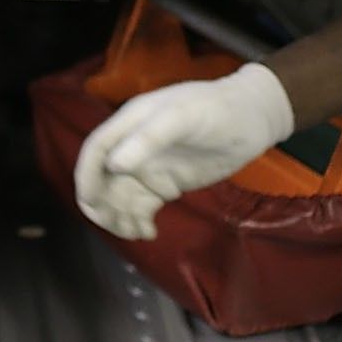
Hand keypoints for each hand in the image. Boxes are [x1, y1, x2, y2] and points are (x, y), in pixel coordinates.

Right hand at [73, 63, 296, 240]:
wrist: (254, 118)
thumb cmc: (219, 109)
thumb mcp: (185, 117)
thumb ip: (150, 137)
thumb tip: (114, 165)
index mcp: (131, 122)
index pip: (96, 149)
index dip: (87, 176)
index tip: (90, 203)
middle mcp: (134, 144)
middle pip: (103, 179)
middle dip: (105, 205)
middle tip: (121, 225)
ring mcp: (150, 165)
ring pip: (121, 197)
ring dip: (122, 217)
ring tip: (141, 232)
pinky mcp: (166, 181)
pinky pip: (141, 205)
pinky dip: (139, 221)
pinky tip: (149, 232)